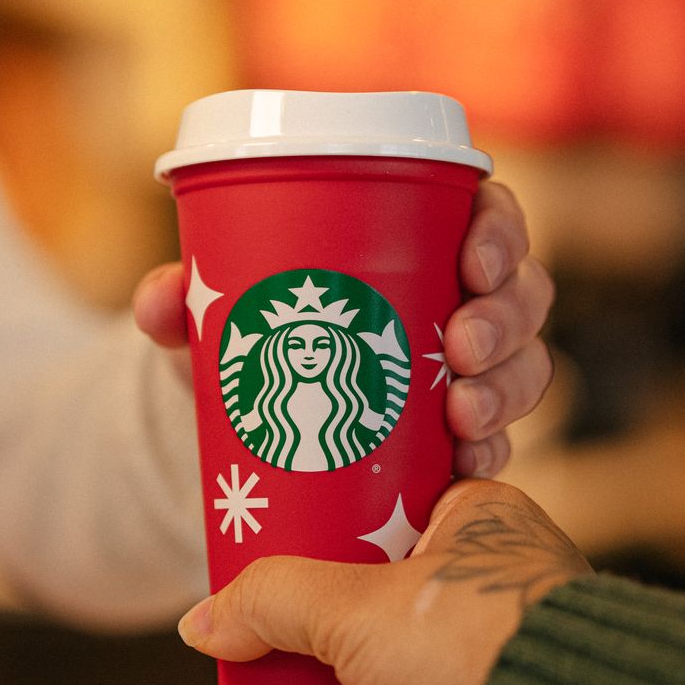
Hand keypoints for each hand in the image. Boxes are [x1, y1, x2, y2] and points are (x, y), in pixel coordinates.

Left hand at [132, 181, 554, 478]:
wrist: (248, 412)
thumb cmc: (254, 325)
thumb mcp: (218, 307)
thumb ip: (181, 297)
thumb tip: (160, 301)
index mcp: (428, 236)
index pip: (491, 216)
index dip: (500, 233)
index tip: (472, 261)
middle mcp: (466, 299)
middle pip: (522, 294)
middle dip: (503, 321)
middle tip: (460, 346)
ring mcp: (473, 370)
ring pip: (523, 368)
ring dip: (504, 391)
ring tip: (461, 414)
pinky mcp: (462, 435)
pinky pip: (499, 444)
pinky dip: (490, 456)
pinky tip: (468, 467)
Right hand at [177, 480, 590, 684]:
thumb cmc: (481, 634)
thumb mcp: (350, 607)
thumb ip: (269, 605)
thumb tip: (201, 622)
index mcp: (474, 519)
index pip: (386, 517)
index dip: (324, 543)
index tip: (275, 568)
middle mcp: (496, 583)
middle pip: (384, 608)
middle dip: (321, 648)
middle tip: (269, 661)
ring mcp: (505, 658)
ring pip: (406, 681)